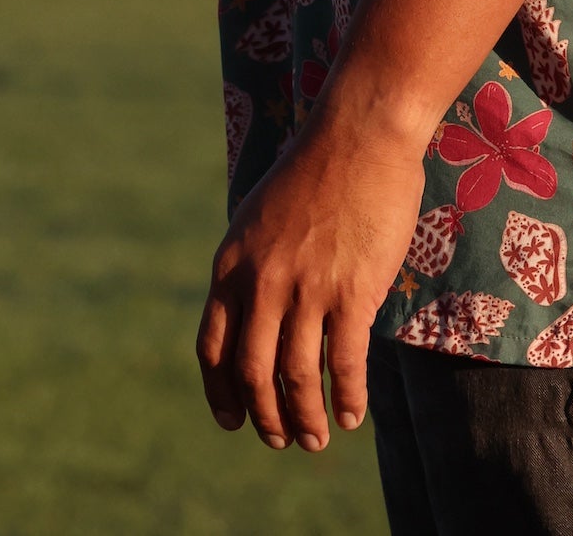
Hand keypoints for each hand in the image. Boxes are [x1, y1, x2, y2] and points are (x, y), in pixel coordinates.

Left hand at [196, 105, 426, 450]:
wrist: (359, 133)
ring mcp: (306, 289)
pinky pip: (344, 363)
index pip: (212, 349)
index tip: (233, 421)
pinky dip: (348, 397)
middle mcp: (261, 282)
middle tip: (281, 440)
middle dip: (266, 418)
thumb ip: (251, 266)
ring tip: (317, 440)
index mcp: (231, 265)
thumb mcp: (259, 216)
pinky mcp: (351, 291)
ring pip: (297, 378)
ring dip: (306, 420)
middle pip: (253, 373)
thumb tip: (255, 314)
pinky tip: (353, 415)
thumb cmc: (315, 169)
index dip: (221, 393)